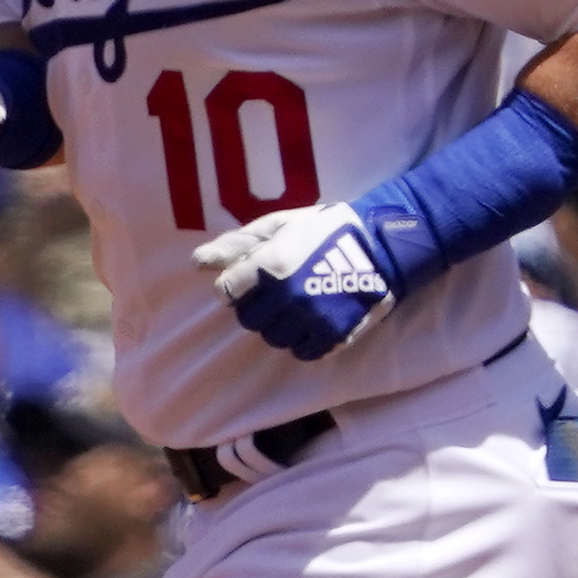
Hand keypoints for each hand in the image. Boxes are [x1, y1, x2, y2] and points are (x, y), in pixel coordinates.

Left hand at [197, 200, 402, 360]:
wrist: (381, 246)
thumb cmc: (324, 230)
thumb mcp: (278, 225)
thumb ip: (237, 245)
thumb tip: (196, 262)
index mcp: (270, 266)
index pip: (226, 292)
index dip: (236, 285)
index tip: (251, 279)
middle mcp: (287, 298)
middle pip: (247, 319)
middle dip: (257, 305)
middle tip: (276, 291)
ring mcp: (310, 321)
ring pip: (273, 338)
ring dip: (279, 324)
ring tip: (296, 305)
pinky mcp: (332, 337)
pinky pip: (302, 352)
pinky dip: (303, 340)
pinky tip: (312, 320)